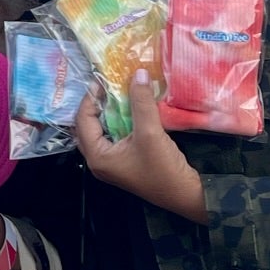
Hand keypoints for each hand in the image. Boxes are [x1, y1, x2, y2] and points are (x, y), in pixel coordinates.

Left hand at [74, 71, 208, 224]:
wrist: (186, 195)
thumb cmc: (163, 169)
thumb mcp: (151, 132)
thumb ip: (141, 102)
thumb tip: (137, 74)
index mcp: (97, 156)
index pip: (83, 120)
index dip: (91, 98)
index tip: (102, 80)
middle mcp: (99, 160)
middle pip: (89, 125)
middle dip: (98, 104)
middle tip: (109, 85)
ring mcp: (113, 162)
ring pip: (103, 130)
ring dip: (110, 111)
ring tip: (119, 92)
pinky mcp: (126, 161)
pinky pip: (116, 135)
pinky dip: (121, 120)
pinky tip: (132, 108)